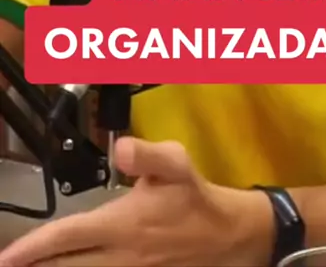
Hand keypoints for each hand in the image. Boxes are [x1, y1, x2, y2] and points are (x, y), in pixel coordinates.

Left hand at [0, 137, 273, 266]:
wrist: (227, 236)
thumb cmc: (195, 196)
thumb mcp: (177, 163)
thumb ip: (148, 154)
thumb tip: (121, 148)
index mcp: (123, 223)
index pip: (68, 237)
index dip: (34, 247)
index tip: (7, 257)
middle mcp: (119, 254)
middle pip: (67, 266)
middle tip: (7, 265)